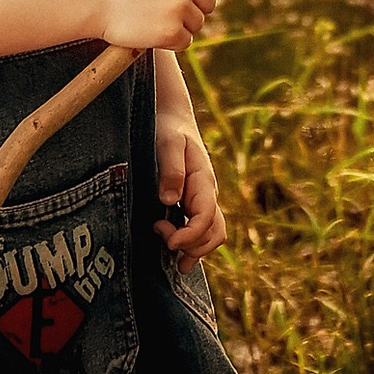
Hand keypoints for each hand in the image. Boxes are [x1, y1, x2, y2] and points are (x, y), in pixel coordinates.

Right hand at [96, 0, 226, 55]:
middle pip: (209, 4)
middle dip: (192, 9)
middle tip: (164, 8)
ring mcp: (181, 5)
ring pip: (197, 24)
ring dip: (179, 25)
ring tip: (151, 17)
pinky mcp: (172, 30)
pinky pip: (185, 41)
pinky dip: (170, 41)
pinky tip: (149, 31)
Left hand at [153, 103, 223, 261]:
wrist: (173, 119)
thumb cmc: (169, 129)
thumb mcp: (167, 143)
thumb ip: (170, 169)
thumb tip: (169, 200)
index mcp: (203, 182)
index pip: (206, 219)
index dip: (190, 236)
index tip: (169, 242)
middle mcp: (207, 195)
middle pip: (213, 233)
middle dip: (191, 245)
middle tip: (160, 234)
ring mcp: (202, 201)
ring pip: (211, 236)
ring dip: (194, 250)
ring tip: (169, 252)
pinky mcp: (193, 204)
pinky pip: (201, 231)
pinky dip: (193, 247)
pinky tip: (177, 255)